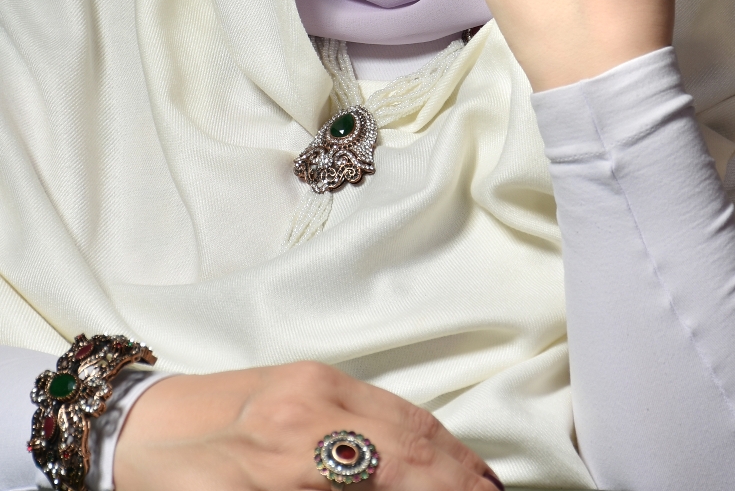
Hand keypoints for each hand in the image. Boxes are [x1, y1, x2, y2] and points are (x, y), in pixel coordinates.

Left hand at [114, 361, 498, 490]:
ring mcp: (314, 384)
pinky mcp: (312, 372)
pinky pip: (385, 402)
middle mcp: (310, 411)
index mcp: (287, 459)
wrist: (133, 426)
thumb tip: (390, 488)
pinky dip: (425, 431)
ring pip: (407, 420)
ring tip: (485, 488)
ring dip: (454, 457)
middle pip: (412, 446)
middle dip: (462, 480)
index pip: (397, 471)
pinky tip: (441, 454)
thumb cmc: (174, 485)